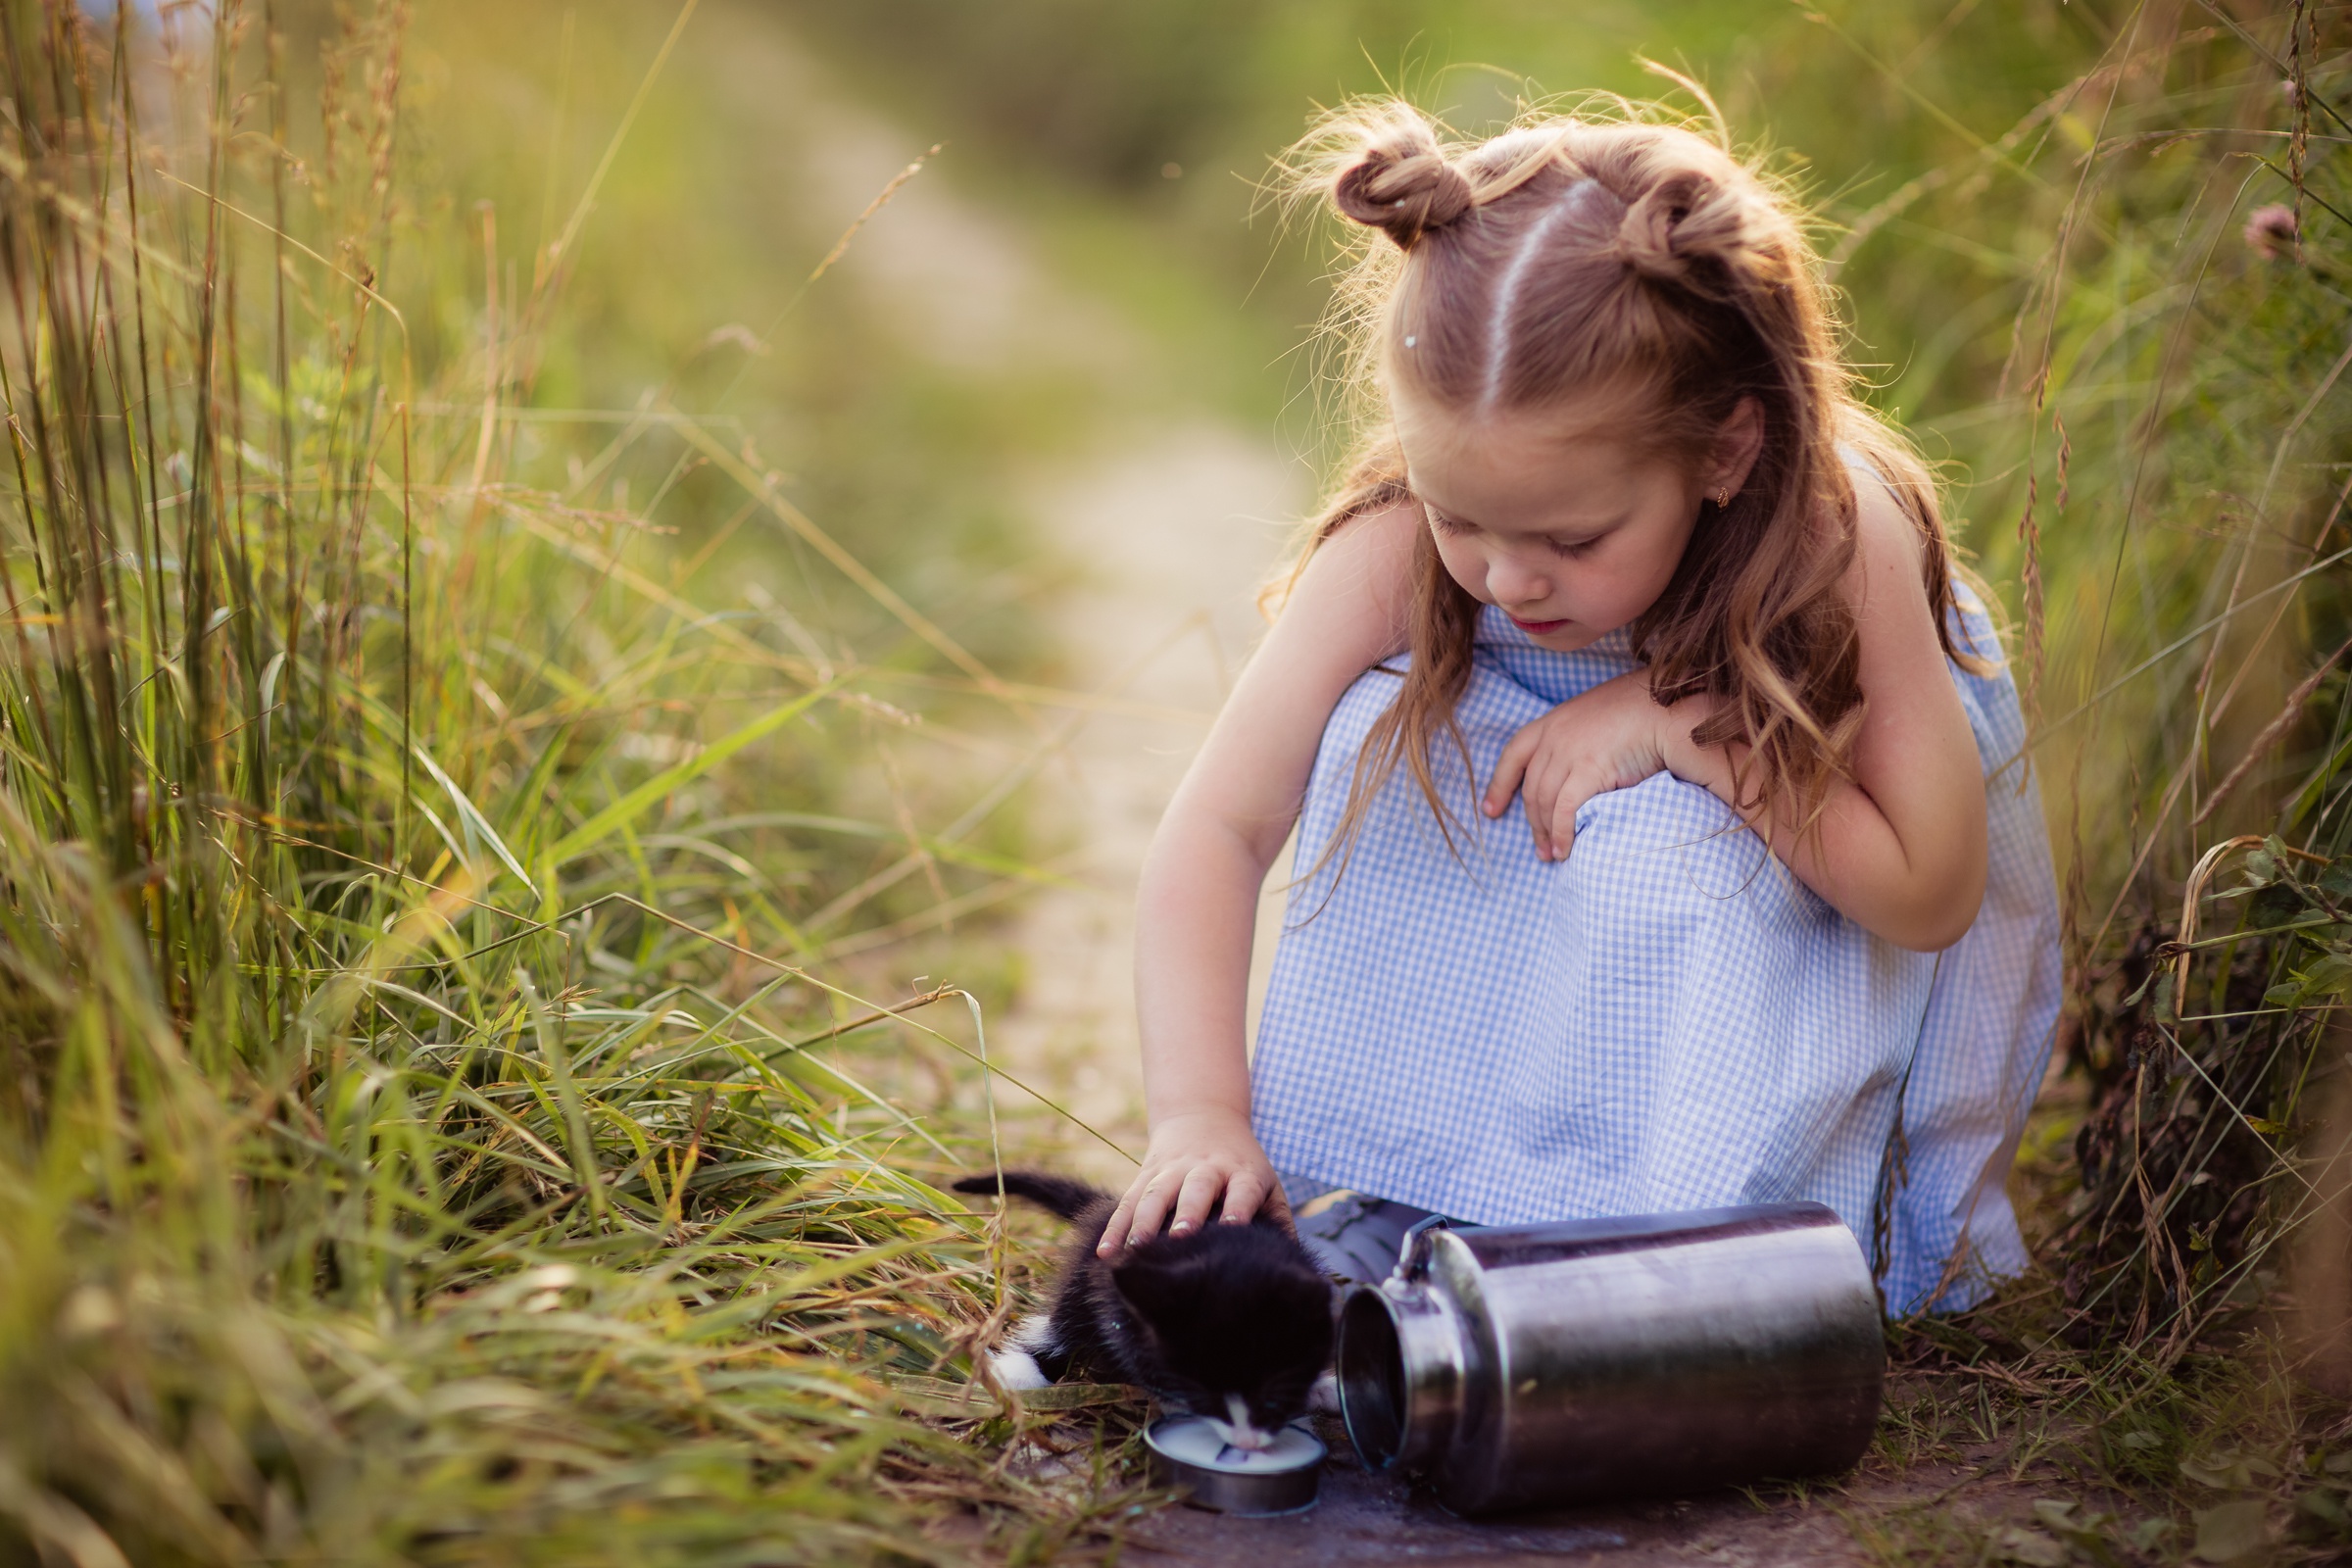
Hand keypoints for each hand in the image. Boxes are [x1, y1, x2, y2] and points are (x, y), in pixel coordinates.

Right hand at [1096, 1108, 1288, 1255]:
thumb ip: (1278, 1220)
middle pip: (1196, 1188)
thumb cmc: (1242, 1166)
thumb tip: (1289, 1262)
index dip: (1238, 1207)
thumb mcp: (1267, 1183)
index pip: (1242, 1189)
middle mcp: (1206, 1168)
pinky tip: (1106, 1253)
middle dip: (1187, 1211)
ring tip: (1136, 1249)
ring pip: (1156, 1193)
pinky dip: (1115, 1227)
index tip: (1233, 1227)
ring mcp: (1173, 1170)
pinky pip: (1128, 1201)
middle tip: (1180, 1236)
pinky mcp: (1147, 1174)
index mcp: (1241, 1172)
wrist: (1204, 1116)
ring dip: (1144, 1220)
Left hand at [1482, 670, 1692, 860]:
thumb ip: (1583, 738)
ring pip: (1543, 802)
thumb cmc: (1644, 709)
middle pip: (1531, 787)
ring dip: (1546, 834)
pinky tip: (1566, 849)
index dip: (1500, 784)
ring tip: (1554, 856)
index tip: (1490, 810)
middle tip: (1539, 849)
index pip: (1514, 753)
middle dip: (1531, 823)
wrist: (1668, 704)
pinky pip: (1565, 810)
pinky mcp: (1588, 769)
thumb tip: (1583, 767)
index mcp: (1554, 721)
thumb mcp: (1601, 716)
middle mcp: (1554, 735)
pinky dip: (1561, 833)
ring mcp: (1569, 751)